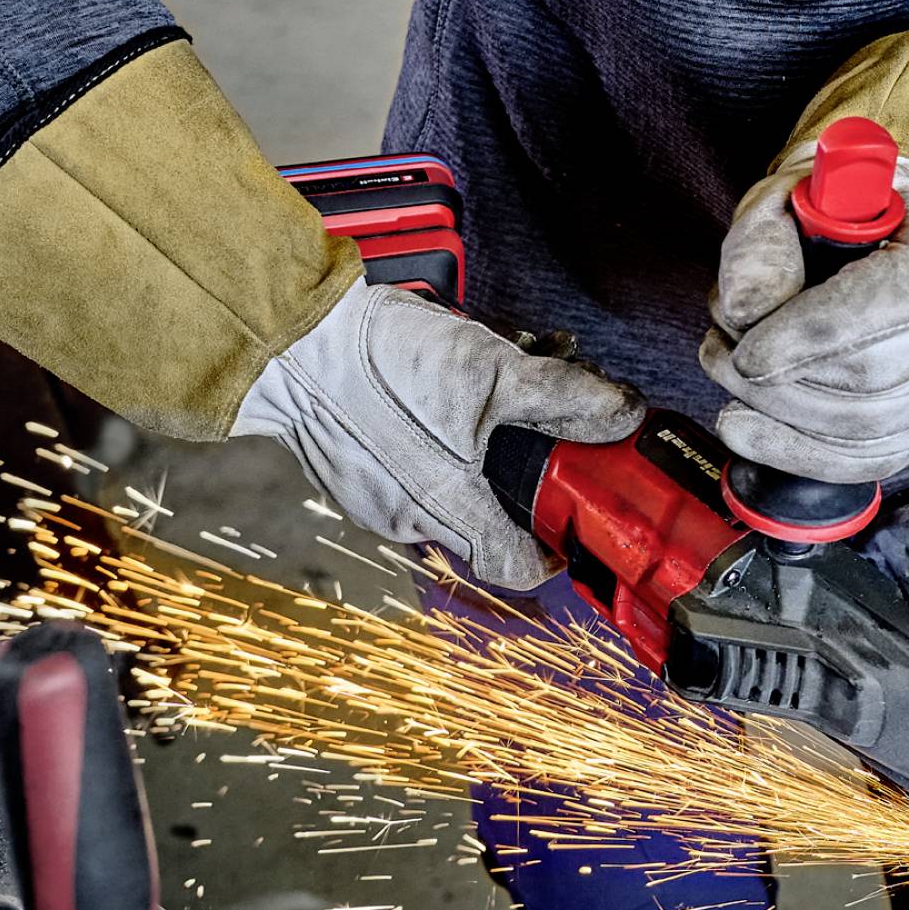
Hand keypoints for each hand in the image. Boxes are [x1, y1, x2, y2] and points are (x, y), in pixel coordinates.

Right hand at [232, 279, 644, 588]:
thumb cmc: (378, 364)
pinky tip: (428, 398)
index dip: (553, 552)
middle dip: (514, 482)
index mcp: (448, 509)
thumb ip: (561, 396)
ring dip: (470, 455)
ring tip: (480, 399)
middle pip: (484, 523)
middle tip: (531, 435)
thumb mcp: (490, 371)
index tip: (572, 520)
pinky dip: (426, 443)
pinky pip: (404, 469)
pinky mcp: (348, 469)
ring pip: (443, 492)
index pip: (517, 568)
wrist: (285, 341)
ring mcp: (373, 499)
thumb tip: (623, 415)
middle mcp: (408, 520)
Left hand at [700, 156, 908, 481]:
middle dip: (777, 378)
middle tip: (720, 351)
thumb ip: (764, 239)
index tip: (747, 352)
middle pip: (869, 378)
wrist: (894, 244)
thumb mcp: (794, 198)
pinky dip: (790, 451)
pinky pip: (858, 461)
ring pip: (858, 427)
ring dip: (774, 409)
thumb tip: (745, 309)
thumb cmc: (843, 221)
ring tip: (729, 369)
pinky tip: (743, 428)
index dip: (811, 337)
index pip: (890, 308)